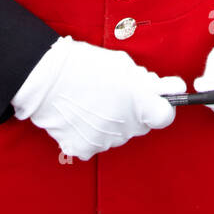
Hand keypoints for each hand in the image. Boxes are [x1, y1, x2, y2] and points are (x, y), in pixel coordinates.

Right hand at [12, 36, 184, 159]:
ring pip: (117, 135)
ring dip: (111, 124)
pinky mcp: (85, 149)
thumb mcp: (122, 65)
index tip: (153, 101)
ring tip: (91, 103)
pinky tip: (79, 117)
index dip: (160, 107)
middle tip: (114, 95)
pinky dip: (89, 134)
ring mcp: (105, 140)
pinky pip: (95, 144)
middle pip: (140, 126)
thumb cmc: (83, 65)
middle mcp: (126, 126)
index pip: (165, 116)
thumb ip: (147, 81)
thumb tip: (168, 89)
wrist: (45, 78)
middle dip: (133, 113)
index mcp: (139, 102)